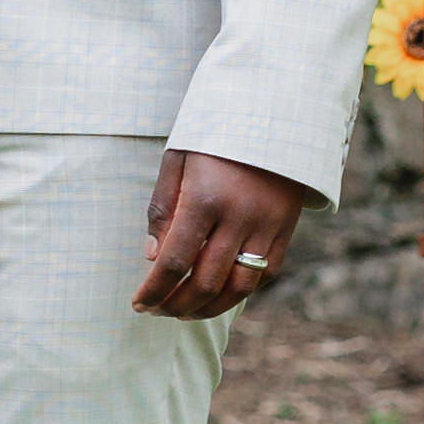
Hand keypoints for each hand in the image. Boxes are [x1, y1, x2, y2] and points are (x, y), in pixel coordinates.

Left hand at [136, 148, 308, 322]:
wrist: (274, 111)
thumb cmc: (215, 133)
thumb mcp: (177, 159)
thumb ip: (162, 209)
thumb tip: (152, 258)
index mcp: (204, 198)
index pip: (174, 261)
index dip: (154, 290)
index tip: (138, 304)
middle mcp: (239, 217)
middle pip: (205, 282)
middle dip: (176, 305)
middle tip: (157, 312)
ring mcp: (267, 225)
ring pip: (239, 287)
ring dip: (209, 308)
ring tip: (185, 312)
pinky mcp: (286, 228)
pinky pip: (265, 272)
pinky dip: (241, 290)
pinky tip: (219, 293)